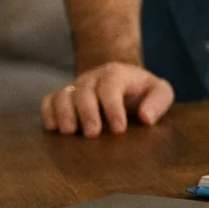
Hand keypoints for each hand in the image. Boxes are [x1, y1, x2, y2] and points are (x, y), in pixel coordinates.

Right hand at [39, 63, 174, 136]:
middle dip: (87, 113)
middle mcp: (93, 78)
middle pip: (83, 90)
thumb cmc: (144, 92)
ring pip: (63, 94)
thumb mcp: (160, 92)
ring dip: (63, 113)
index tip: (119, 129)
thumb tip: (146, 117)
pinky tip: (53, 128)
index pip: (111, 85)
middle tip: (93, 134)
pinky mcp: (64, 98)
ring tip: (69, 132)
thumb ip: (159, 101)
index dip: (113, 107)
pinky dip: (48, 113)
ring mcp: (76, 87)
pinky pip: (49, 100)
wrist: (126, 84)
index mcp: (117, 73)